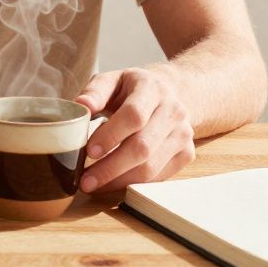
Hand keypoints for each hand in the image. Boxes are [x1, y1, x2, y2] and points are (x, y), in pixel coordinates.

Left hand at [73, 67, 194, 193]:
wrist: (166, 94)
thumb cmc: (130, 90)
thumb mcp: (111, 80)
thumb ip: (95, 91)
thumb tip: (81, 106)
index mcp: (152, 89)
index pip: (134, 115)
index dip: (111, 135)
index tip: (89, 151)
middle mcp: (173, 112)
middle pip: (143, 147)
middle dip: (111, 168)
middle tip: (85, 181)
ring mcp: (183, 134)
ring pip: (150, 167)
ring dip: (119, 181)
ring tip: (94, 186)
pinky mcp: (186, 154)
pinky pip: (158, 177)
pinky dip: (133, 184)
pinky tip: (112, 184)